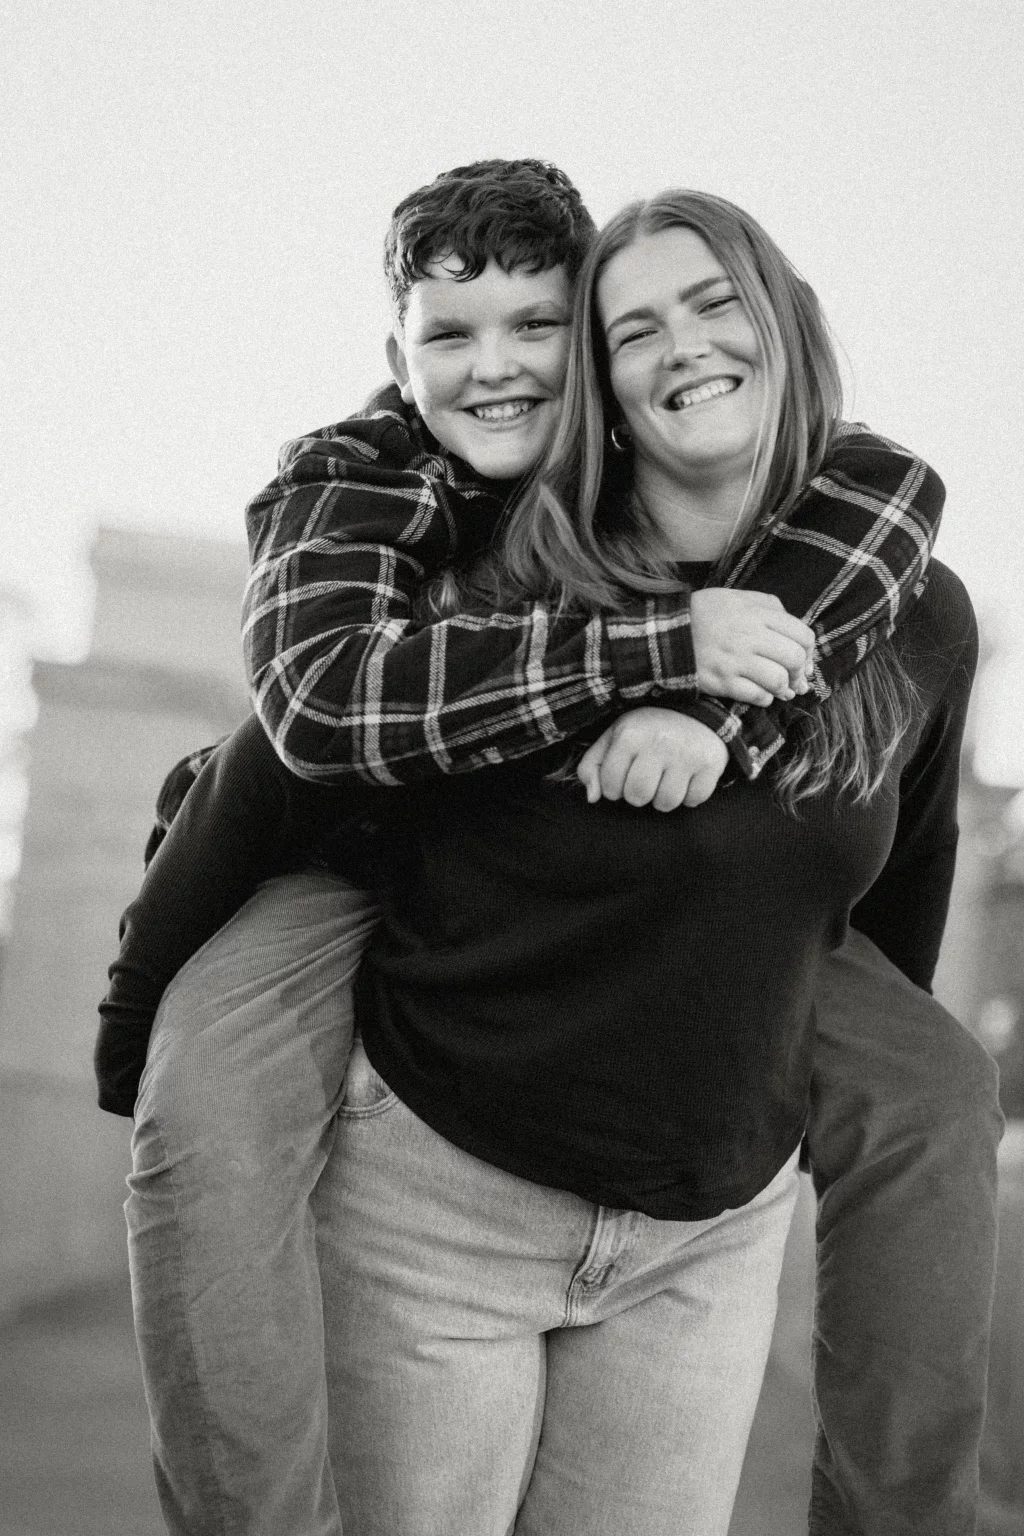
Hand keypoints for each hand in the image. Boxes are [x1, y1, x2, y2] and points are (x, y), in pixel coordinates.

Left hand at [577, 709, 728, 811]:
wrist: (694, 708)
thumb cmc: (647, 729)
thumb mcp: (614, 737)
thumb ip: (591, 766)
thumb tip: (592, 798)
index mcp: (629, 735)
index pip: (610, 787)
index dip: (615, 788)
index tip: (624, 775)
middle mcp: (658, 742)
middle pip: (638, 797)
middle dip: (639, 794)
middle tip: (646, 778)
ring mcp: (687, 753)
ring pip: (666, 802)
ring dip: (663, 797)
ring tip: (666, 778)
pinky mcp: (711, 763)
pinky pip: (694, 800)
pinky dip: (690, 795)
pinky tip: (687, 777)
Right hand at [690, 588, 814, 706]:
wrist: (667, 633)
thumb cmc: (704, 614)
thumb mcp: (736, 597)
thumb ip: (769, 606)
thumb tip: (795, 632)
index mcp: (756, 614)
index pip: (802, 635)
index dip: (809, 651)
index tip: (804, 660)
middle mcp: (749, 636)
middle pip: (794, 659)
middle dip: (799, 672)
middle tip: (795, 678)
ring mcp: (735, 661)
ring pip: (778, 680)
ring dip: (784, 688)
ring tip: (781, 689)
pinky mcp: (723, 682)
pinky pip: (757, 696)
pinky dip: (765, 698)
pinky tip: (762, 694)